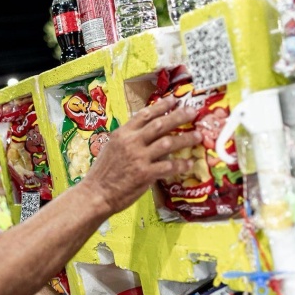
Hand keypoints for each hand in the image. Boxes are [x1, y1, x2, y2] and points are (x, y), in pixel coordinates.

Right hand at [79, 96, 200, 213]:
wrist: (96, 194)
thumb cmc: (102, 174)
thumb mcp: (112, 148)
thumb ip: (129, 140)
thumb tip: (147, 136)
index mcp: (122, 134)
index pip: (144, 114)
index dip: (161, 106)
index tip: (174, 100)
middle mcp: (132, 142)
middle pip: (160, 124)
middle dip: (179, 116)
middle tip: (193, 112)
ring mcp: (139, 157)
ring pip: (168, 142)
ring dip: (185, 139)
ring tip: (198, 136)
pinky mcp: (145, 173)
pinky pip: (168, 166)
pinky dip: (181, 164)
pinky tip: (189, 163)